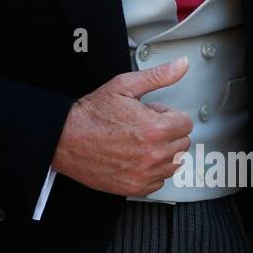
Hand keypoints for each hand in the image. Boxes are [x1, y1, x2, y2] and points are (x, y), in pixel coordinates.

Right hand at [51, 58, 192, 196]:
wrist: (66, 139)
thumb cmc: (91, 115)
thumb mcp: (124, 86)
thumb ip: (158, 76)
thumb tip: (181, 66)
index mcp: (156, 128)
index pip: (186, 123)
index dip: (168, 115)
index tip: (153, 114)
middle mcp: (154, 154)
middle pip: (182, 144)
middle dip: (167, 133)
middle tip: (144, 126)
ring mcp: (145, 173)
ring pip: (173, 163)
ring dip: (162, 152)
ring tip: (139, 142)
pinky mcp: (135, 186)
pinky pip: (159, 181)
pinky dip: (151, 171)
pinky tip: (135, 158)